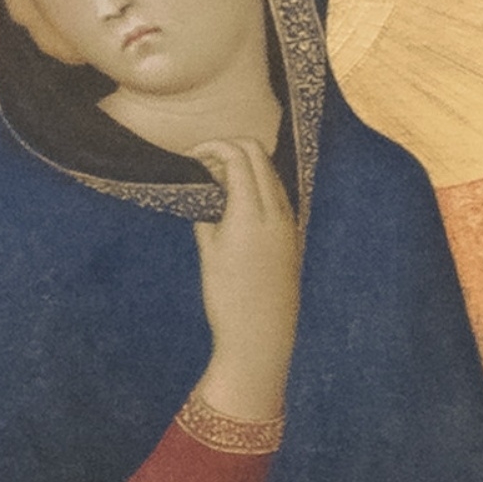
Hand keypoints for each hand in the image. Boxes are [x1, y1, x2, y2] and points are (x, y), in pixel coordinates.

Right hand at [188, 139, 300, 418]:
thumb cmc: (227, 296)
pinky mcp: (293, 234)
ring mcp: (290, 221)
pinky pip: (277, 193)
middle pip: (258, 154)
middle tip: (201, 162)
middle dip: (228, 148)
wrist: (261, 334)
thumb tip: (204, 191)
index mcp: (252, 211)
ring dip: (244, 164)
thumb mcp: (209, 251)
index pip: (238, 156)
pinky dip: (256, 183)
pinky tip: (236, 199)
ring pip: (269, 172)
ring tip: (215, 179)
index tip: (190, 154)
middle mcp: (277, 210)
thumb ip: (207, 213)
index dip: (211, 147)